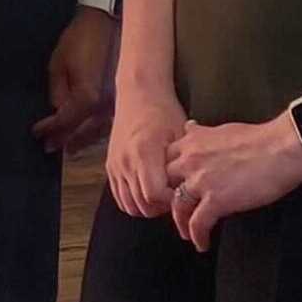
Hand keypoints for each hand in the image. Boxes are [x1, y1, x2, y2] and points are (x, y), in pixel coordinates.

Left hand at [33, 7, 117, 155]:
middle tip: (48, 148)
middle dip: (64, 140)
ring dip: (81, 140)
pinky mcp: (121, 97)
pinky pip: (107, 121)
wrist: (106, 23)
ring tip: (67, 148)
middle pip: (83, 131)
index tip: (36, 133)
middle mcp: (105, 105)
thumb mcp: (58, 65)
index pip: (65, 122)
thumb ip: (58, 93)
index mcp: (88, 97)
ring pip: (98, 130)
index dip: (49, 129)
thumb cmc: (79, 40)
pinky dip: (95, 131)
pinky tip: (87, 135)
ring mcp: (116, 103)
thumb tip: (57, 112)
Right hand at [105, 84, 187, 217]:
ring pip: (129, 205)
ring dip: (148, 207)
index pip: (155, 195)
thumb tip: (191, 191)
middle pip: (143, 205)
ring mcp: (116, 166)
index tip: (185, 192)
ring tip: (163, 195)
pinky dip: (134, 201)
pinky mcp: (110, 167)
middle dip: (162, 207)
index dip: (172, 200)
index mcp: (144, 153)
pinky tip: (149, 192)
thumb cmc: (164, 113)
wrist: (138, 94)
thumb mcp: (180, 136)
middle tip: (177, 196)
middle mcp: (126, 162)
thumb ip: (182, 165)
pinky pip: (120, 197)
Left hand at [165, 116, 301, 251]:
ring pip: (178, 207)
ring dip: (181, 223)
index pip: (164, 161)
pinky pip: (198, 223)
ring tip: (186, 233)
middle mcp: (190, 161)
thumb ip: (200, 133)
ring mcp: (201, 181)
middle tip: (176, 212)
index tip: (170, 188)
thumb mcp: (220, 128)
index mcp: (191, 142)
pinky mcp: (217, 200)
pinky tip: (202, 243)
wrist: (282, 148)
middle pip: (165, 185)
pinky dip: (197, 236)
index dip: (165, 177)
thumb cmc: (259, 138)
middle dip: (167, 200)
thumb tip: (190, 127)